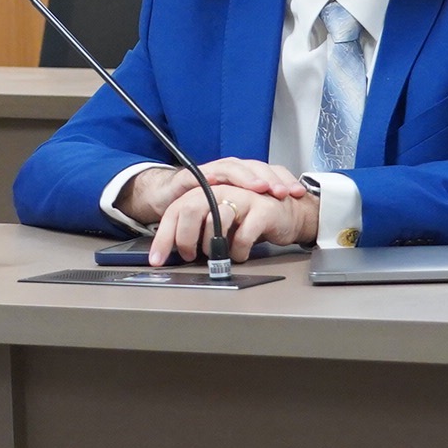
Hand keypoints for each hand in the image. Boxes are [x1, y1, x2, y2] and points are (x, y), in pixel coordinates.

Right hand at [117, 157, 306, 225]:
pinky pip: (201, 174)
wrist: (168, 198)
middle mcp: (228, 172)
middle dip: (270, 179)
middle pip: (254, 167)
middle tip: (282, 192)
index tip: (298, 194)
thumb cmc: (203, 207)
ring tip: (260, 187)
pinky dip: (211, 177)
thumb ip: (251, 217)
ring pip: (231, 167)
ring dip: (246, 176)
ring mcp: (209, 172)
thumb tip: (279, 229)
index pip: (268, 174)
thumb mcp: (233, 213)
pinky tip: (219, 181)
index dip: (284, 181)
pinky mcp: (189, 177)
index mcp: (243, 178)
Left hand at [150, 178, 316, 264]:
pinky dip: (239, 250)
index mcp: (207, 190)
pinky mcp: (263, 209)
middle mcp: (222, 188)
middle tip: (190, 256)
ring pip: (216, 220)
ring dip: (213, 246)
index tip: (157, 259)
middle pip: (191, 209)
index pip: (176, 210)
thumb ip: (197, 229)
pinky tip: (240, 254)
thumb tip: (172, 252)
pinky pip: (243, 235)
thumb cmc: (250, 217)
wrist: (290, 212)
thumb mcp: (218, 221)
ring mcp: (243, 196)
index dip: (165, 236)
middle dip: (186, 238)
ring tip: (218, 256)